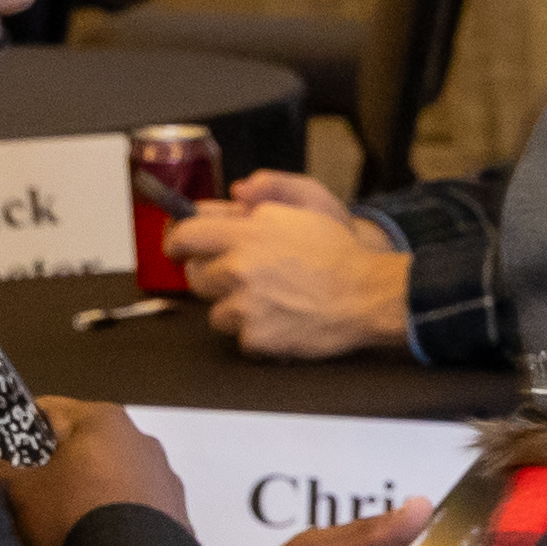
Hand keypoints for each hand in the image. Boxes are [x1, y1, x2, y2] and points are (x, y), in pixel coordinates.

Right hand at [0, 399, 191, 545]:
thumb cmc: (72, 515)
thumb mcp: (20, 493)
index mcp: (104, 420)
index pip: (48, 410)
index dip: (18, 428)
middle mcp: (143, 441)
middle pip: (84, 446)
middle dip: (56, 465)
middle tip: (25, 488)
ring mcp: (166, 479)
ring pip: (112, 479)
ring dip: (88, 493)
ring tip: (59, 520)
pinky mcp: (179, 515)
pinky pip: (135, 509)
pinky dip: (115, 518)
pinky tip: (95, 539)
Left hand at [173, 171, 417, 359]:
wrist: (369, 296)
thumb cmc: (338, 256)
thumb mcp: (297, 213)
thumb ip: (253, 210)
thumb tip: (221, 207)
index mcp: (245, 234)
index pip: (185, 236)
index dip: (177, 243)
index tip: (178, 249)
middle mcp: (238, 268)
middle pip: (196, 277)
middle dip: (213, 277)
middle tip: (240, 279)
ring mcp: (244, 305)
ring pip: (215, 312)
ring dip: (235, 309)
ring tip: (269, 303)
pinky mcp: (255, 337)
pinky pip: (240, 337)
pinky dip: (258, 333)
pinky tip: (282, 322)